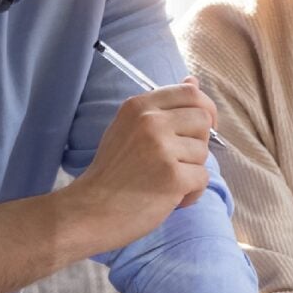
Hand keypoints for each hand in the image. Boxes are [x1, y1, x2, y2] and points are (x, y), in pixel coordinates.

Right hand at [64, 77, 216, 246]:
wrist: (88, 211)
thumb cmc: (111, 173)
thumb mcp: (129, 128)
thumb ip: (161, 107)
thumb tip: (194, 81)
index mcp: (139, 106)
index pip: (190, 93)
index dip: (204, 109)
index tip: (199, 128)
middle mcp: (150, 122)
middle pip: (203, 120)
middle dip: (197, 143)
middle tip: (177, 162)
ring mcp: (162, 149)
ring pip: (203, 153)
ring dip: (191, 171)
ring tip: (164, 183)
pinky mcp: (173, 177)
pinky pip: (202, 179)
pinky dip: (190, 193)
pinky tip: (168, 198)